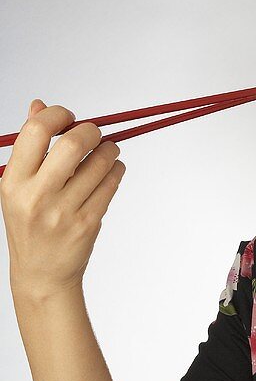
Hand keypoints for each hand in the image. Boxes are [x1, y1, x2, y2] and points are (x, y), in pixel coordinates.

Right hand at [0, 99, 125, 298]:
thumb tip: (38, 105)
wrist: (41, 275)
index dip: (58, 115)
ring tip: (108, 151)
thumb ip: (31, 147)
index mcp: (14, 181)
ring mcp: (64, 211)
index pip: (37, 131)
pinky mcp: (88, 223)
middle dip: (91, 131)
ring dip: (110, 149)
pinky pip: (111, 184)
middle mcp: (37, 196)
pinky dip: (116, 170)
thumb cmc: (30, 223)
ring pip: (100, 162)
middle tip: (95, 133)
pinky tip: (111, 170)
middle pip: (73, 144)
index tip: (68, 117)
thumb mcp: (18, 187)